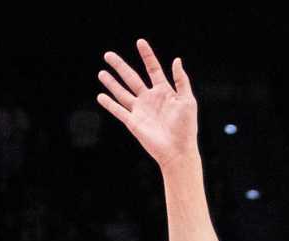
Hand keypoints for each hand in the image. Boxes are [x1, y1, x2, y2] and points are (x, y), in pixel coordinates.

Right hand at [97, 39, 197, 167]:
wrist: (178, 150)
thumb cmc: (186, 127)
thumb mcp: (188, 100)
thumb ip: (181, 80)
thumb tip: (176, 60)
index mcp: (164, 91)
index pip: (153, 68)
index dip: (147, 55)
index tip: (140, 42)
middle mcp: (150, 99)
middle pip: (131, 77)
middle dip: (120, 66)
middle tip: (108, 55)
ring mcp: (140, 110)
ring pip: (122, 92)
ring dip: (111, 83)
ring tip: (101, 72)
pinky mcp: (133, 122)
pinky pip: (119, 111)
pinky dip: (109, 104)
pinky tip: (100, 96)